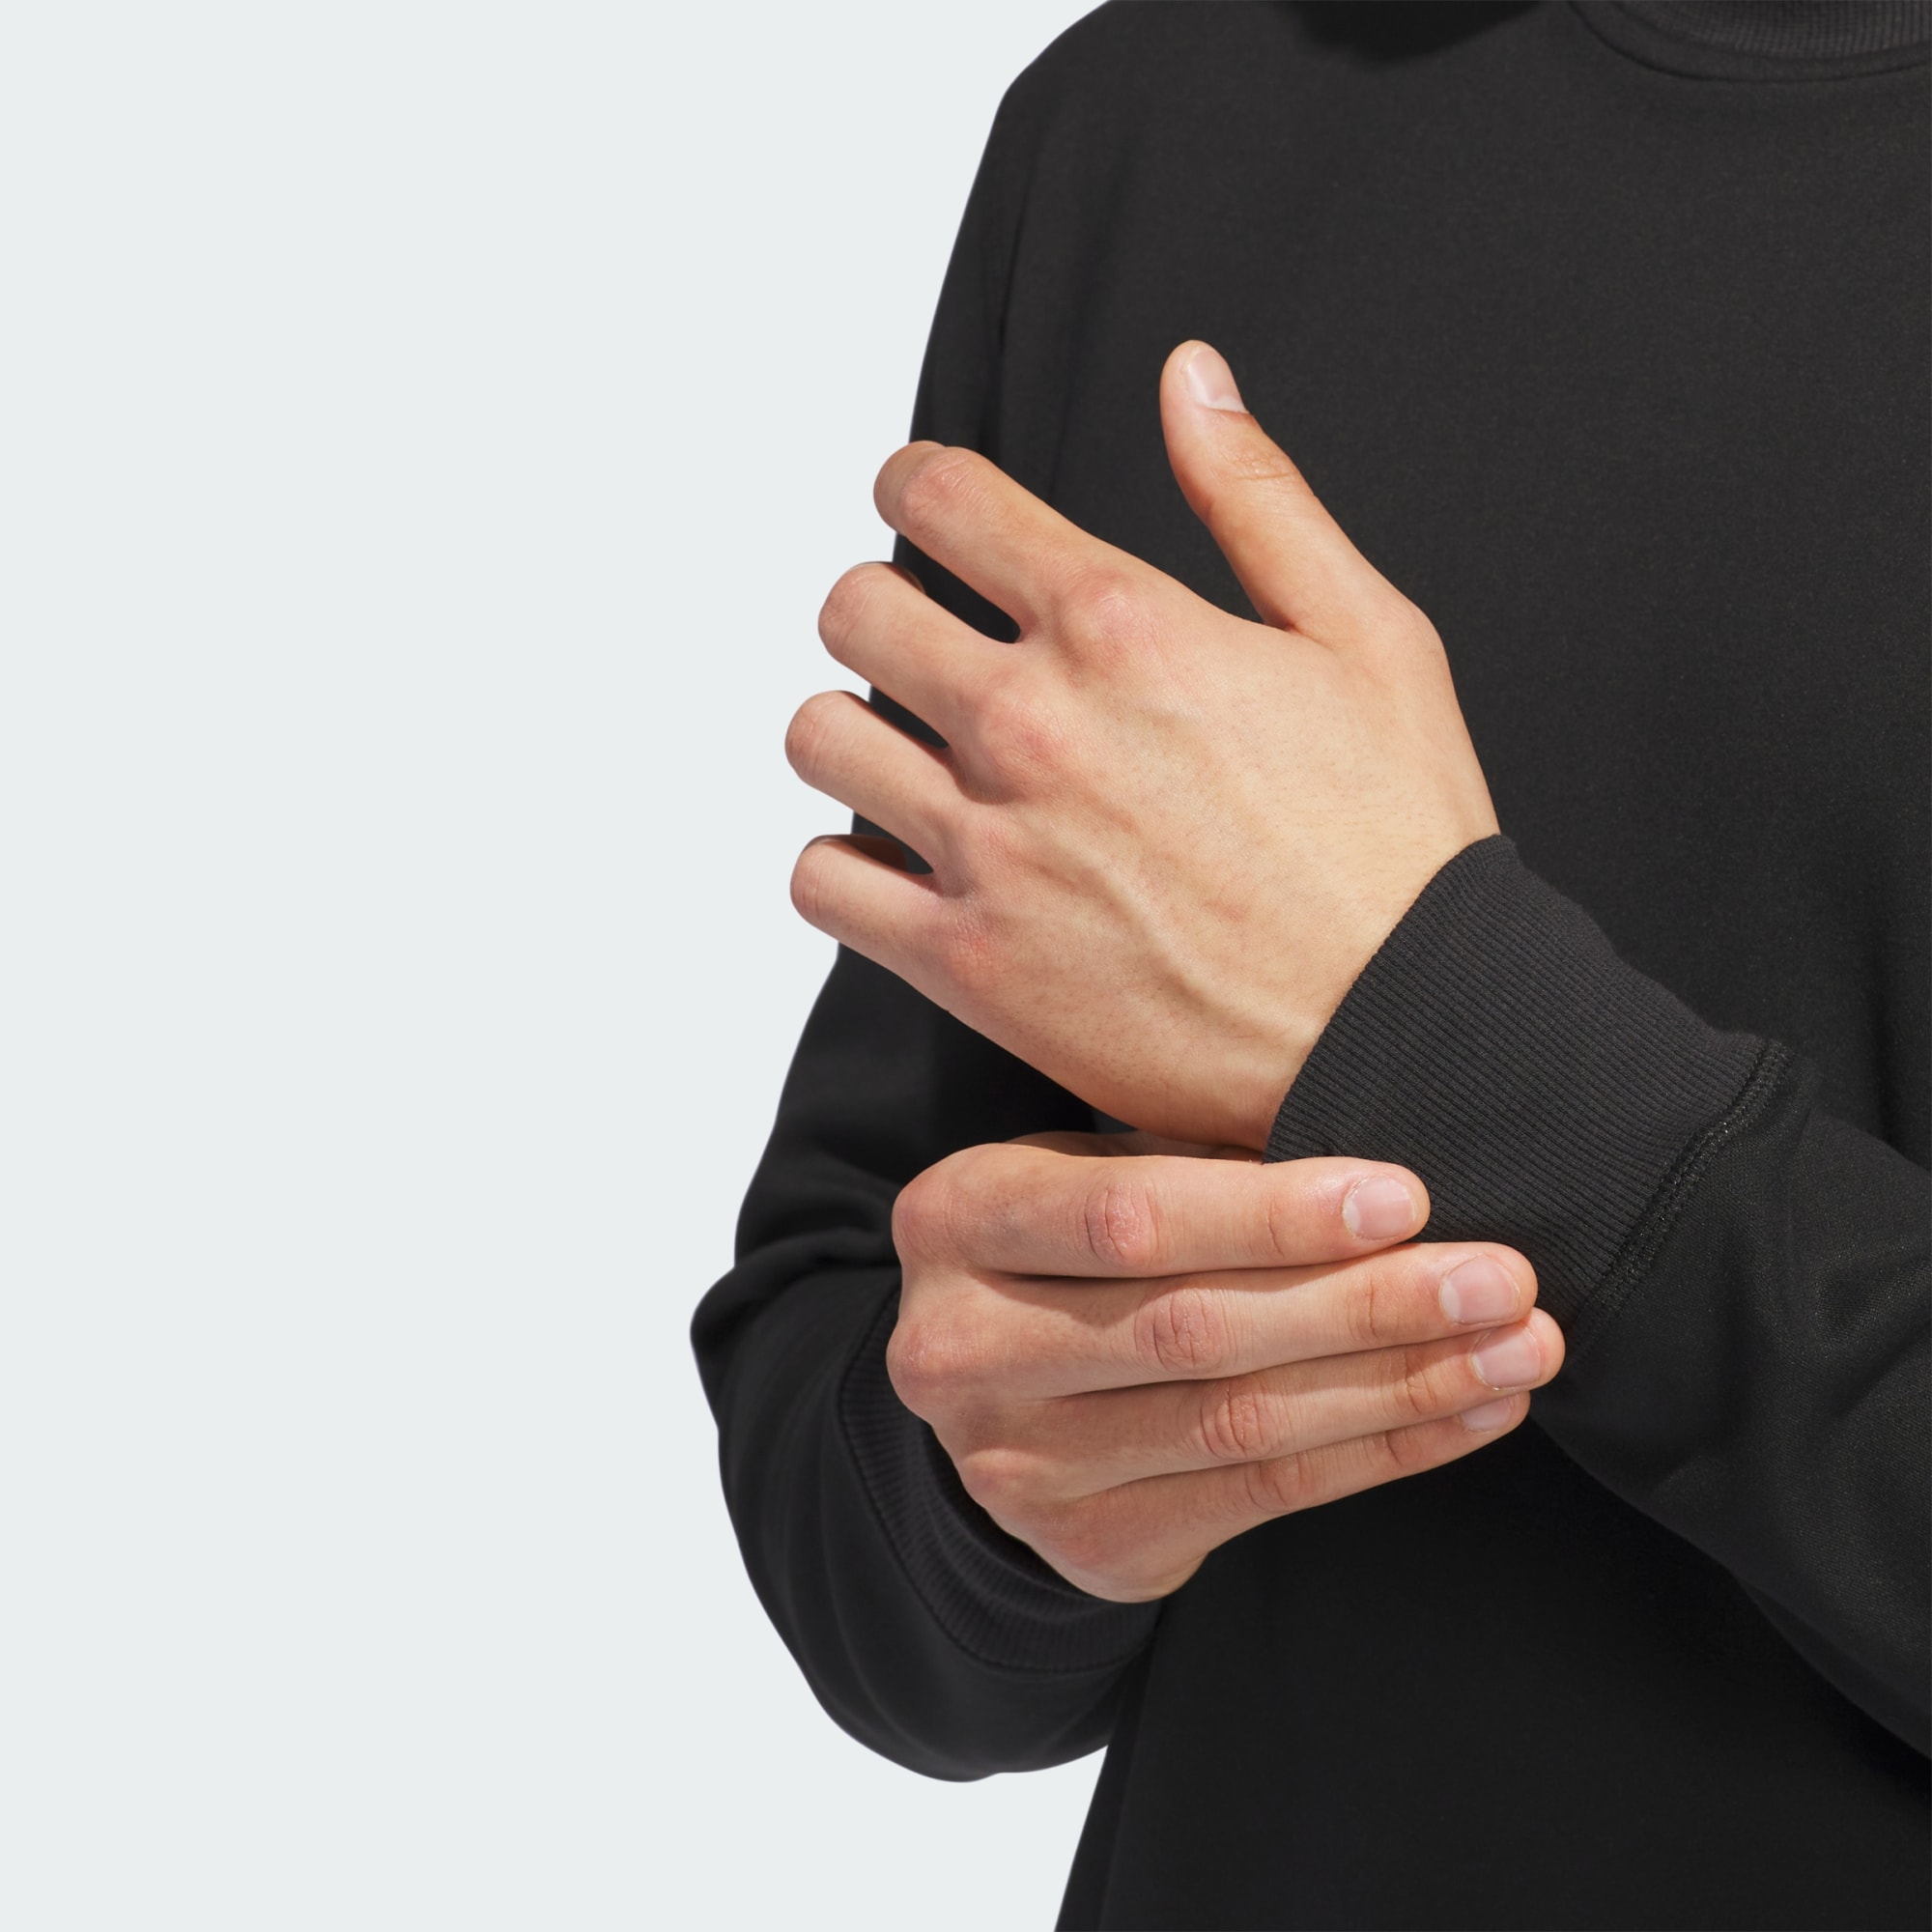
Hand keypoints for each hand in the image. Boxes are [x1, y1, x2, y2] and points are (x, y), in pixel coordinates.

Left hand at [787, 340, 1497, 1148]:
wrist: (1402, 1035)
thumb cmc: (1399, 842)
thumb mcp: (1368, 634)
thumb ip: (1257, 496)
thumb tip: (1189, 375)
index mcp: (1121, 625)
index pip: (940, 497)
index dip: (914, 483)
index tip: (922, 503)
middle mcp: (1034, 725)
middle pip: (852, 609)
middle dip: (876, 606)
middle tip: (920, 639)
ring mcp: (992, 849)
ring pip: (818, 739)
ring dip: (850, 730)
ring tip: (907, 752)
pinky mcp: (971, 964)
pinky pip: (823, 884)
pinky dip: (841, 865)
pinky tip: (900, 860)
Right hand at [889, 1133, 1561, 1601]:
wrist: (992, 1394)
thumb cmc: (1068, 1245)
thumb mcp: (1087, 1171)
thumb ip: (1188, 1159)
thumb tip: (1381, 1170)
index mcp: (955, 1219)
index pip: (1123, 1218)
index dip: (1268, 1213)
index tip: (1404, 1197)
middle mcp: (960, 1348)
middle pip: (1190, 1327)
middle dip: (1364, 1303)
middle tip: (1498, 1277)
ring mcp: (1016, 1462)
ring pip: (1238, 1421)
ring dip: (1398, 1383)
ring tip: (1515, 1348)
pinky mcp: (1086, 1543)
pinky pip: (1262, 1496)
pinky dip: (1382, 1448)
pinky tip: (1470, 1411)